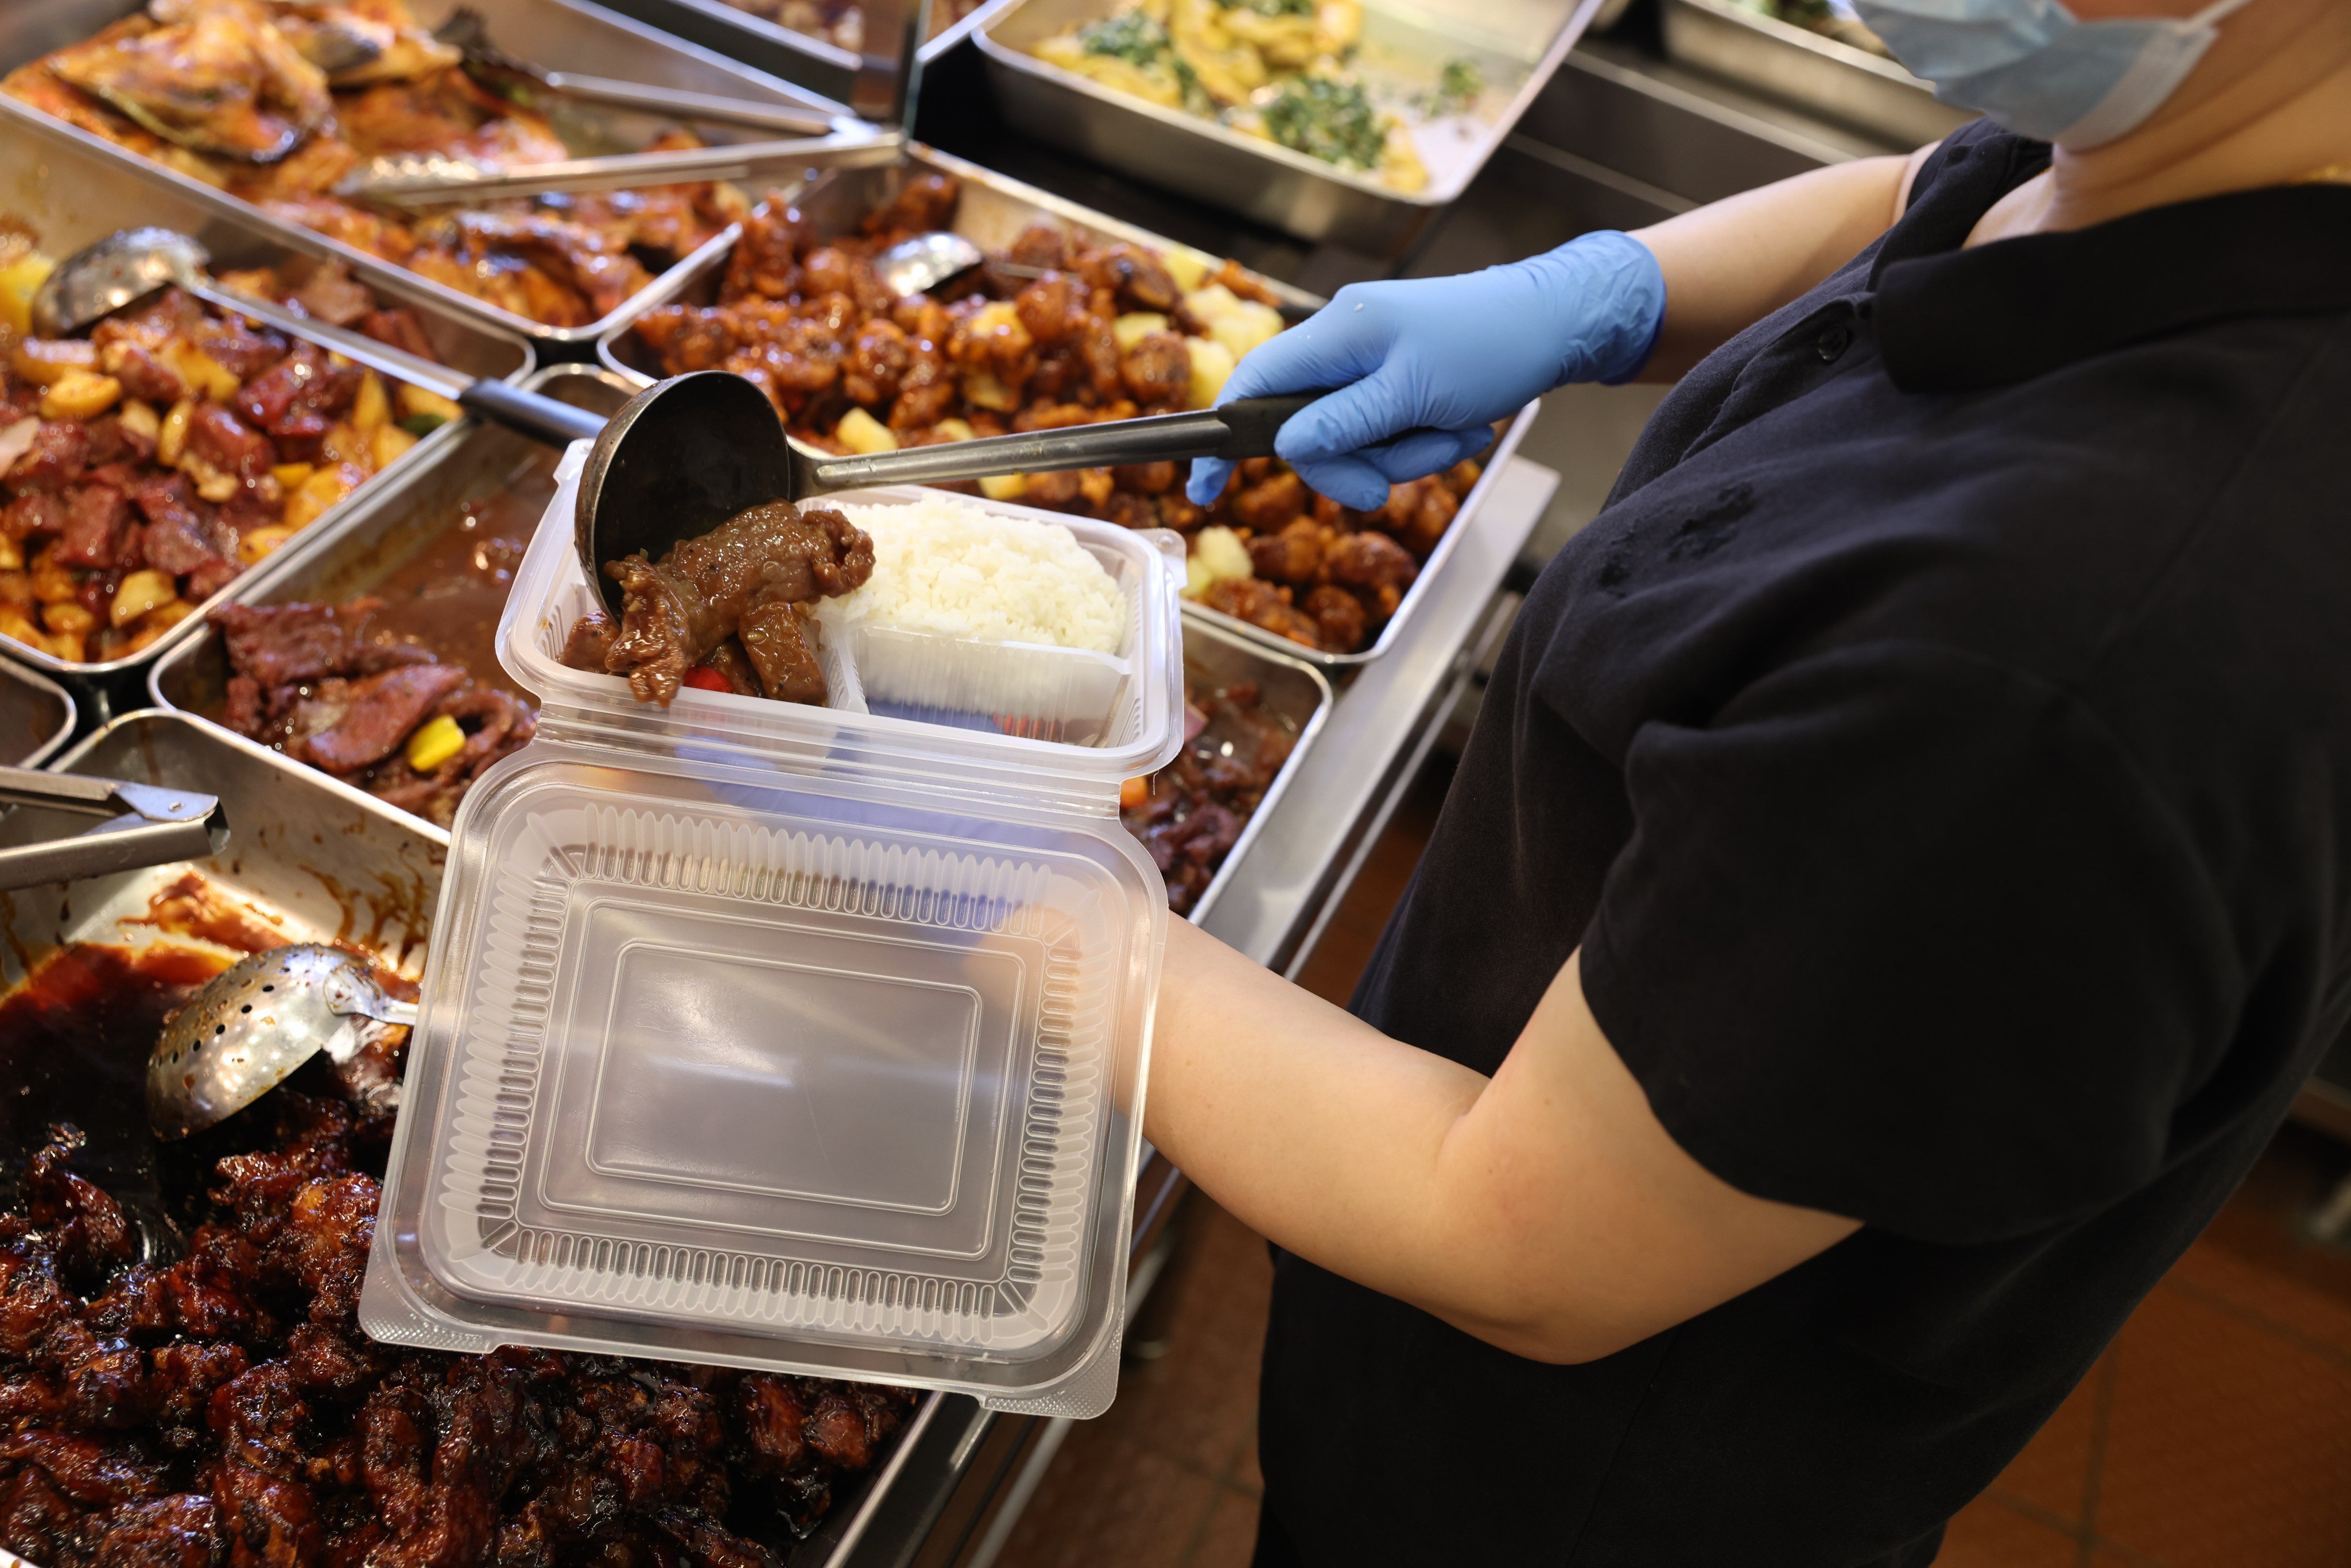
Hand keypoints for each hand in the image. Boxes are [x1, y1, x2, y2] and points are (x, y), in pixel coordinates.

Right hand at [1186, 231, 1666, 509]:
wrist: (1561, 322)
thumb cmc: (1493, 344)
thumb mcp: (1413, 393)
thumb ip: (1343, 423)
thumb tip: (1287, 447)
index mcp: (1336, 332)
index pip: (1252, 383)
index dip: (1221, 437)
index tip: (1204, 489)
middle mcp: (1345, 343)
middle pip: (1307, 430)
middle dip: (1353, 463)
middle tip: (1388, 481)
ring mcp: (1374, 362)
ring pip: (1355, 441)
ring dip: (1403, 454)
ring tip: (1452, 432)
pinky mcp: (1401, 380)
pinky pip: (1389, 434)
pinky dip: (1424, 442)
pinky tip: (1463, 426)